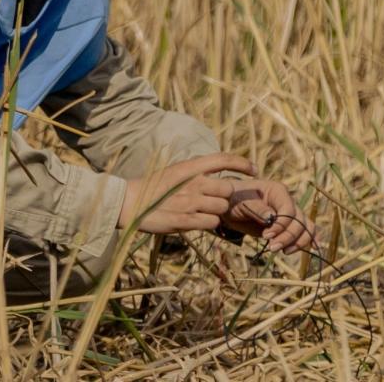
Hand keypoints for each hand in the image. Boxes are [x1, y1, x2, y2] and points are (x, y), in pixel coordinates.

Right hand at [118, 154, 255, 233]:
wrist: (130, 203)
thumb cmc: (155, 188)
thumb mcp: (176, 172)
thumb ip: (197, 173)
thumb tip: (220, 175)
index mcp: (189, 167)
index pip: (223, 159)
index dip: (242, 163)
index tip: (254, 169)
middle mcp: (192, 182)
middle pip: (227, 188)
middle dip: (225, 196)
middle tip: (214, 200)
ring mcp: (189, 202)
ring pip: (222, 207)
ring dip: (217, 211)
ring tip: (202, 211)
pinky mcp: (184, 221)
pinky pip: (212, 223)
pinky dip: (209, 224)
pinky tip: (197, 221)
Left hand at [220, 179, 314, 252]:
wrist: (229, 207)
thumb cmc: (233, 200)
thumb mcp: (240, 203)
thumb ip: (256, 209)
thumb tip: (272, 218)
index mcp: (277, 191)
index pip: (289, 210)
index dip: (282, 225)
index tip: (266, 236)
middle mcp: (287, 201)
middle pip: (299, 221)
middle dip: (288, 237)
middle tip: (272, 248)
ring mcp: (289, 214)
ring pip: (305, 227)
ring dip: (298, 242)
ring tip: (282, 251)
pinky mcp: (287, 226)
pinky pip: (304, 231)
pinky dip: (308, 239)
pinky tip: (312, 248)